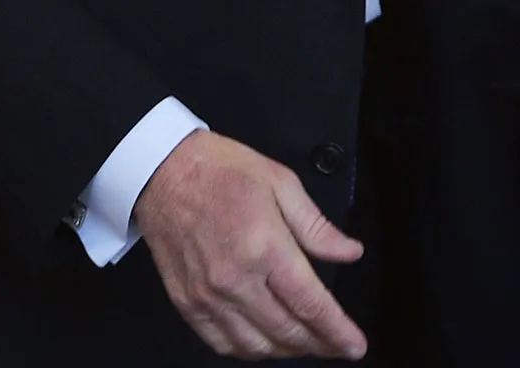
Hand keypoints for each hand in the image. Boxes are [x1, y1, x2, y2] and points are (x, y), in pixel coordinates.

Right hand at [134, 131, 365, 359]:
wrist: (164, 171)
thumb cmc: (221, 170)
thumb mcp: (282, 182)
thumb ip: (317, 226)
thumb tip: (349, 252)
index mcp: (264, 246)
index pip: (310, 303)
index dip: (337, 330)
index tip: (354, 345)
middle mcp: (235, 278)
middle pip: (286, 330)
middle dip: (319, 345)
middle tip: (337, 345)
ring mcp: (208, 296)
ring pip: (255, 346)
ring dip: (286, 351)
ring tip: (306, 343)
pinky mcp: (187, 303)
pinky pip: (221, 343)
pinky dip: (247, 350)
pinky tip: (264, 342)